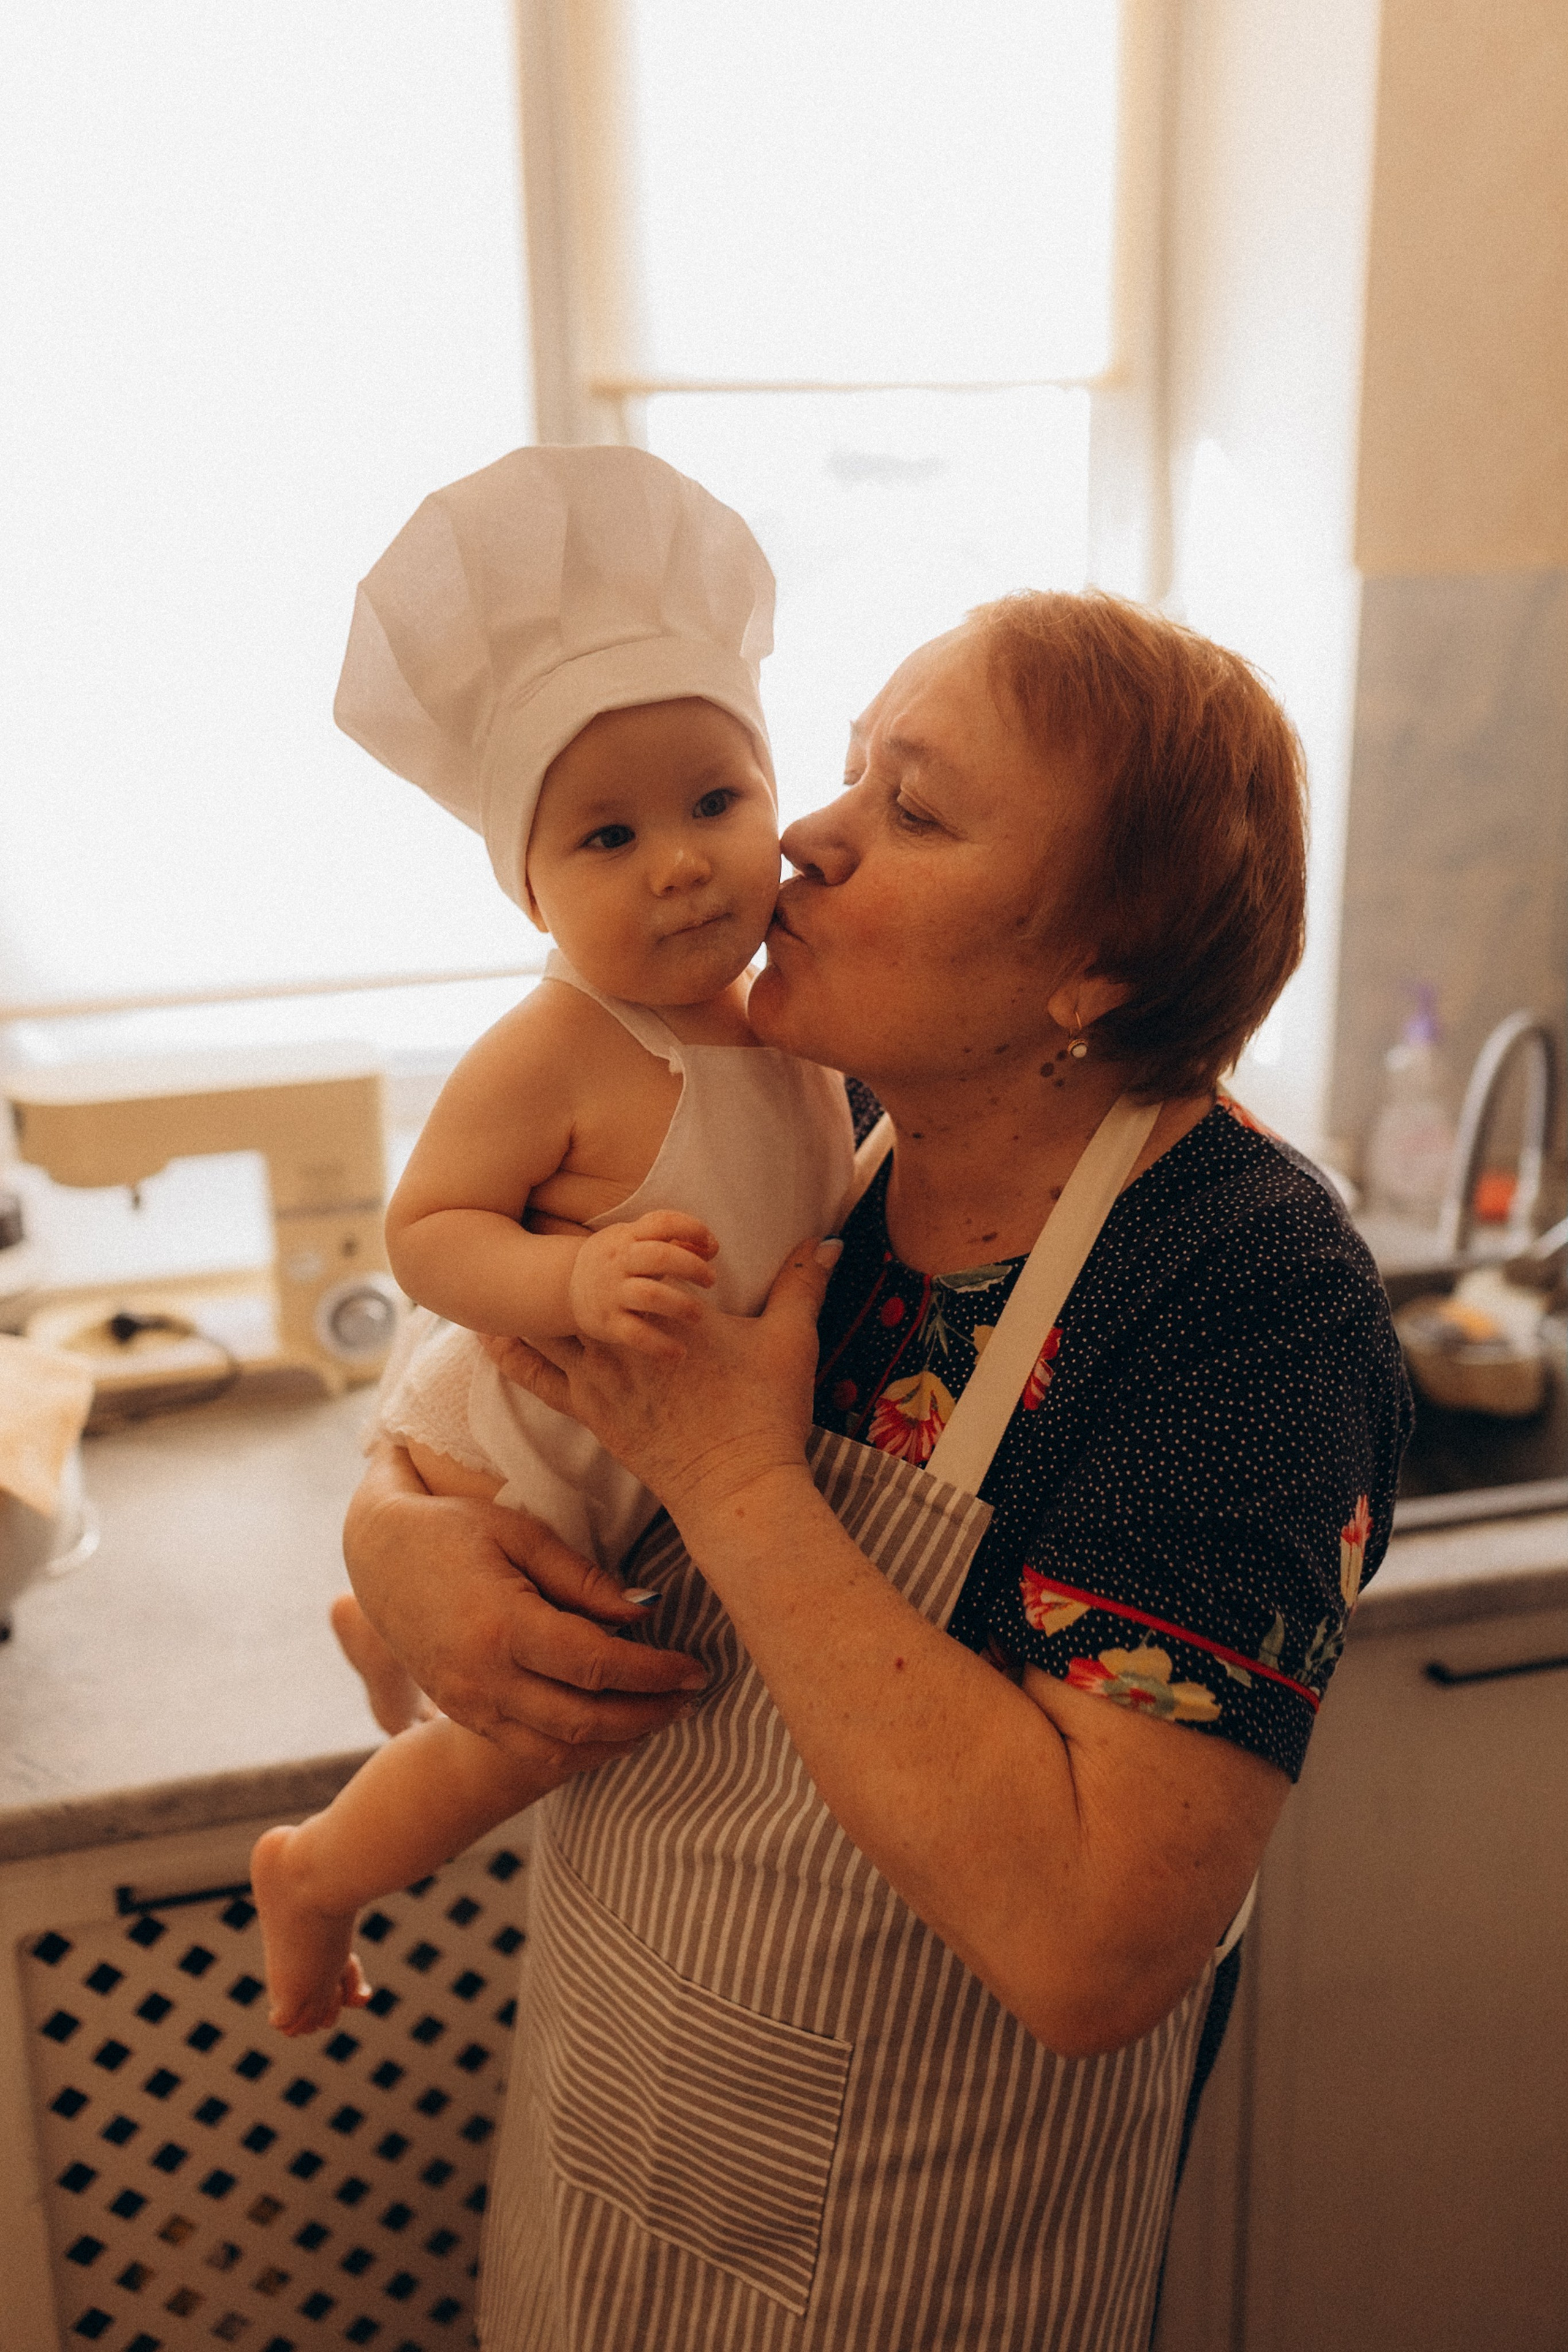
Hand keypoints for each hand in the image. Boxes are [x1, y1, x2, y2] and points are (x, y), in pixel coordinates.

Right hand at [343, 1440, 707, 1769]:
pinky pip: (530, 1751)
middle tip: (691, 1697)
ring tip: (662, 1715)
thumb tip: (647, 1612)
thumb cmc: (452, 1530)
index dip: (655, 1672)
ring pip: (558, 1750)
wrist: (376, 1554)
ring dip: (619, 1741)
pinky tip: (613, 1728)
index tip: (695, 1667)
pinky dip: (580, 1749)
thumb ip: (582, 1579)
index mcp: (501, 1627)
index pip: (597, 1665)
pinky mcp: (461, 1716)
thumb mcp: (519, 1534)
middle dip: (648, 1714)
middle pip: (584, 1720)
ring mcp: (467, 1705)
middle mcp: (482, 1678)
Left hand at [480, 1236, 839, 1535]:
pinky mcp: (588, 1412)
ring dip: (526, 1292)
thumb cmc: (765, 1413)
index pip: (627, 1254)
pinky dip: (508, 1351)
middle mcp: (623, 1336)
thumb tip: (825, 1238)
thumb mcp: (790, 1339)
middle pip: (573, 1278)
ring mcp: (599, 1376)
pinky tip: (485, 1332)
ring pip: (545, 1321)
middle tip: (529, 1218)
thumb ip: (800, 1283)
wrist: (736, 1487)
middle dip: (554, 1250)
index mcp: (668, 1309)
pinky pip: (533, 1377)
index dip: (606, 1228)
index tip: (577, 1195)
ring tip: (500, 1262)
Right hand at [566, 1210, 718, 1358]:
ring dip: (681, 1305)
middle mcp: (619, 1261)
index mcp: (628, 1236)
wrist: (567, 1285)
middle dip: (692, 1267)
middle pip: (659, 1257)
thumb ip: (673, 1241)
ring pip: (650, 1295)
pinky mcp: (608, 1323)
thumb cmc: (618, 1261)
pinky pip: (636, 1335)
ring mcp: (612, 1292)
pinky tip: (679, 1353)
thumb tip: (712, 1248)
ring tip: (697, 1315)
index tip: (711, 1246)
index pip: (662, 1222)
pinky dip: (660, 1346)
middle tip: (710, 1280)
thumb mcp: (636, 1242)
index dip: (692, 1229)